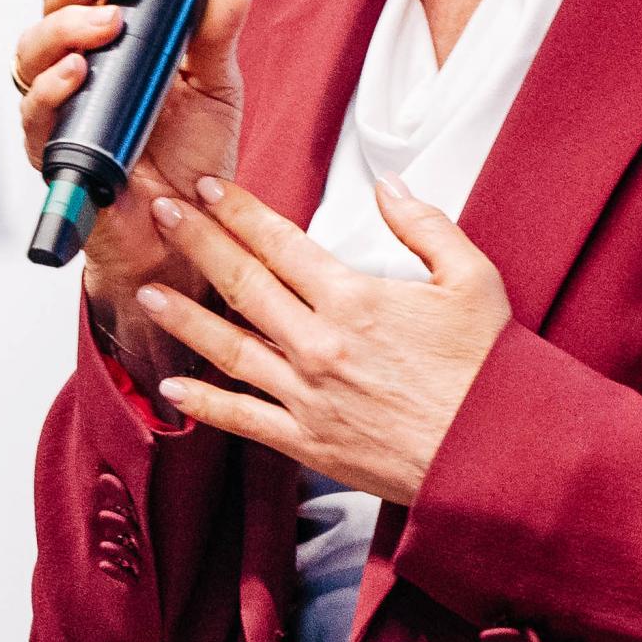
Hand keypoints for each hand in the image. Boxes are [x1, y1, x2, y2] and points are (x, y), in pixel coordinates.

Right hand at [12, 0, 257, 373]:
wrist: (187, 239)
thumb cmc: (193, 163)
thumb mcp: (217, 88)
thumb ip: (218, 35)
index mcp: (121, 37)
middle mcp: (83, 62)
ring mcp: (63, 104)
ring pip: (34, 48)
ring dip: (66, 26)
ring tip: (107, 22)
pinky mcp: (54, 150)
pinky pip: (35, 113)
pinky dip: (53, 89)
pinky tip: (77, 73)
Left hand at [133, 171, 508, 504]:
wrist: (495, 456)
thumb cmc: (489, 370)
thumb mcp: (472, 280)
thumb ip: (425, 226)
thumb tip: (388, 186)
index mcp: (355, 299)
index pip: (280, 243)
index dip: (238, 211)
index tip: (206, 188)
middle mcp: (320, 344)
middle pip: (242, 284)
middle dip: (197, 242)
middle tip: (160, 213)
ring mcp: (308, 396)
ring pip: (229, 348)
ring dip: (184, 317)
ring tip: (147, 291)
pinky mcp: (308, 443)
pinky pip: (243, 420)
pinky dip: (204, 403)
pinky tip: (172, 386)